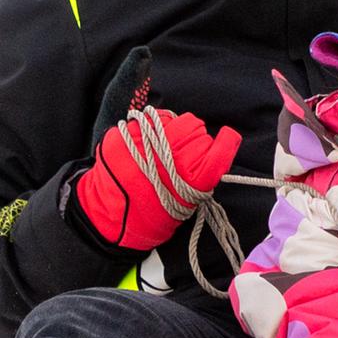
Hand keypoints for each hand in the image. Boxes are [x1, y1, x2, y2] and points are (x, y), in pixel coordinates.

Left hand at [71, 109, 241, 249]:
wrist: (109, 219)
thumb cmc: (151, 216)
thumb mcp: (185, 205)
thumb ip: (200, 178)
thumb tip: (211, 151)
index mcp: (187, 182)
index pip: (217, 153)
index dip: (227, 143)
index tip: (228, 137)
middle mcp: (167, 159)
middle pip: (194, 126)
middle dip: (195, 135)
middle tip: (186, 150)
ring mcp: (142, 144)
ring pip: (170, 118)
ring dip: (172, 128)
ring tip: (164, 146)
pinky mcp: (121, 137)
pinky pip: (145, 120)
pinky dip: (150, 128)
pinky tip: (147, 144)